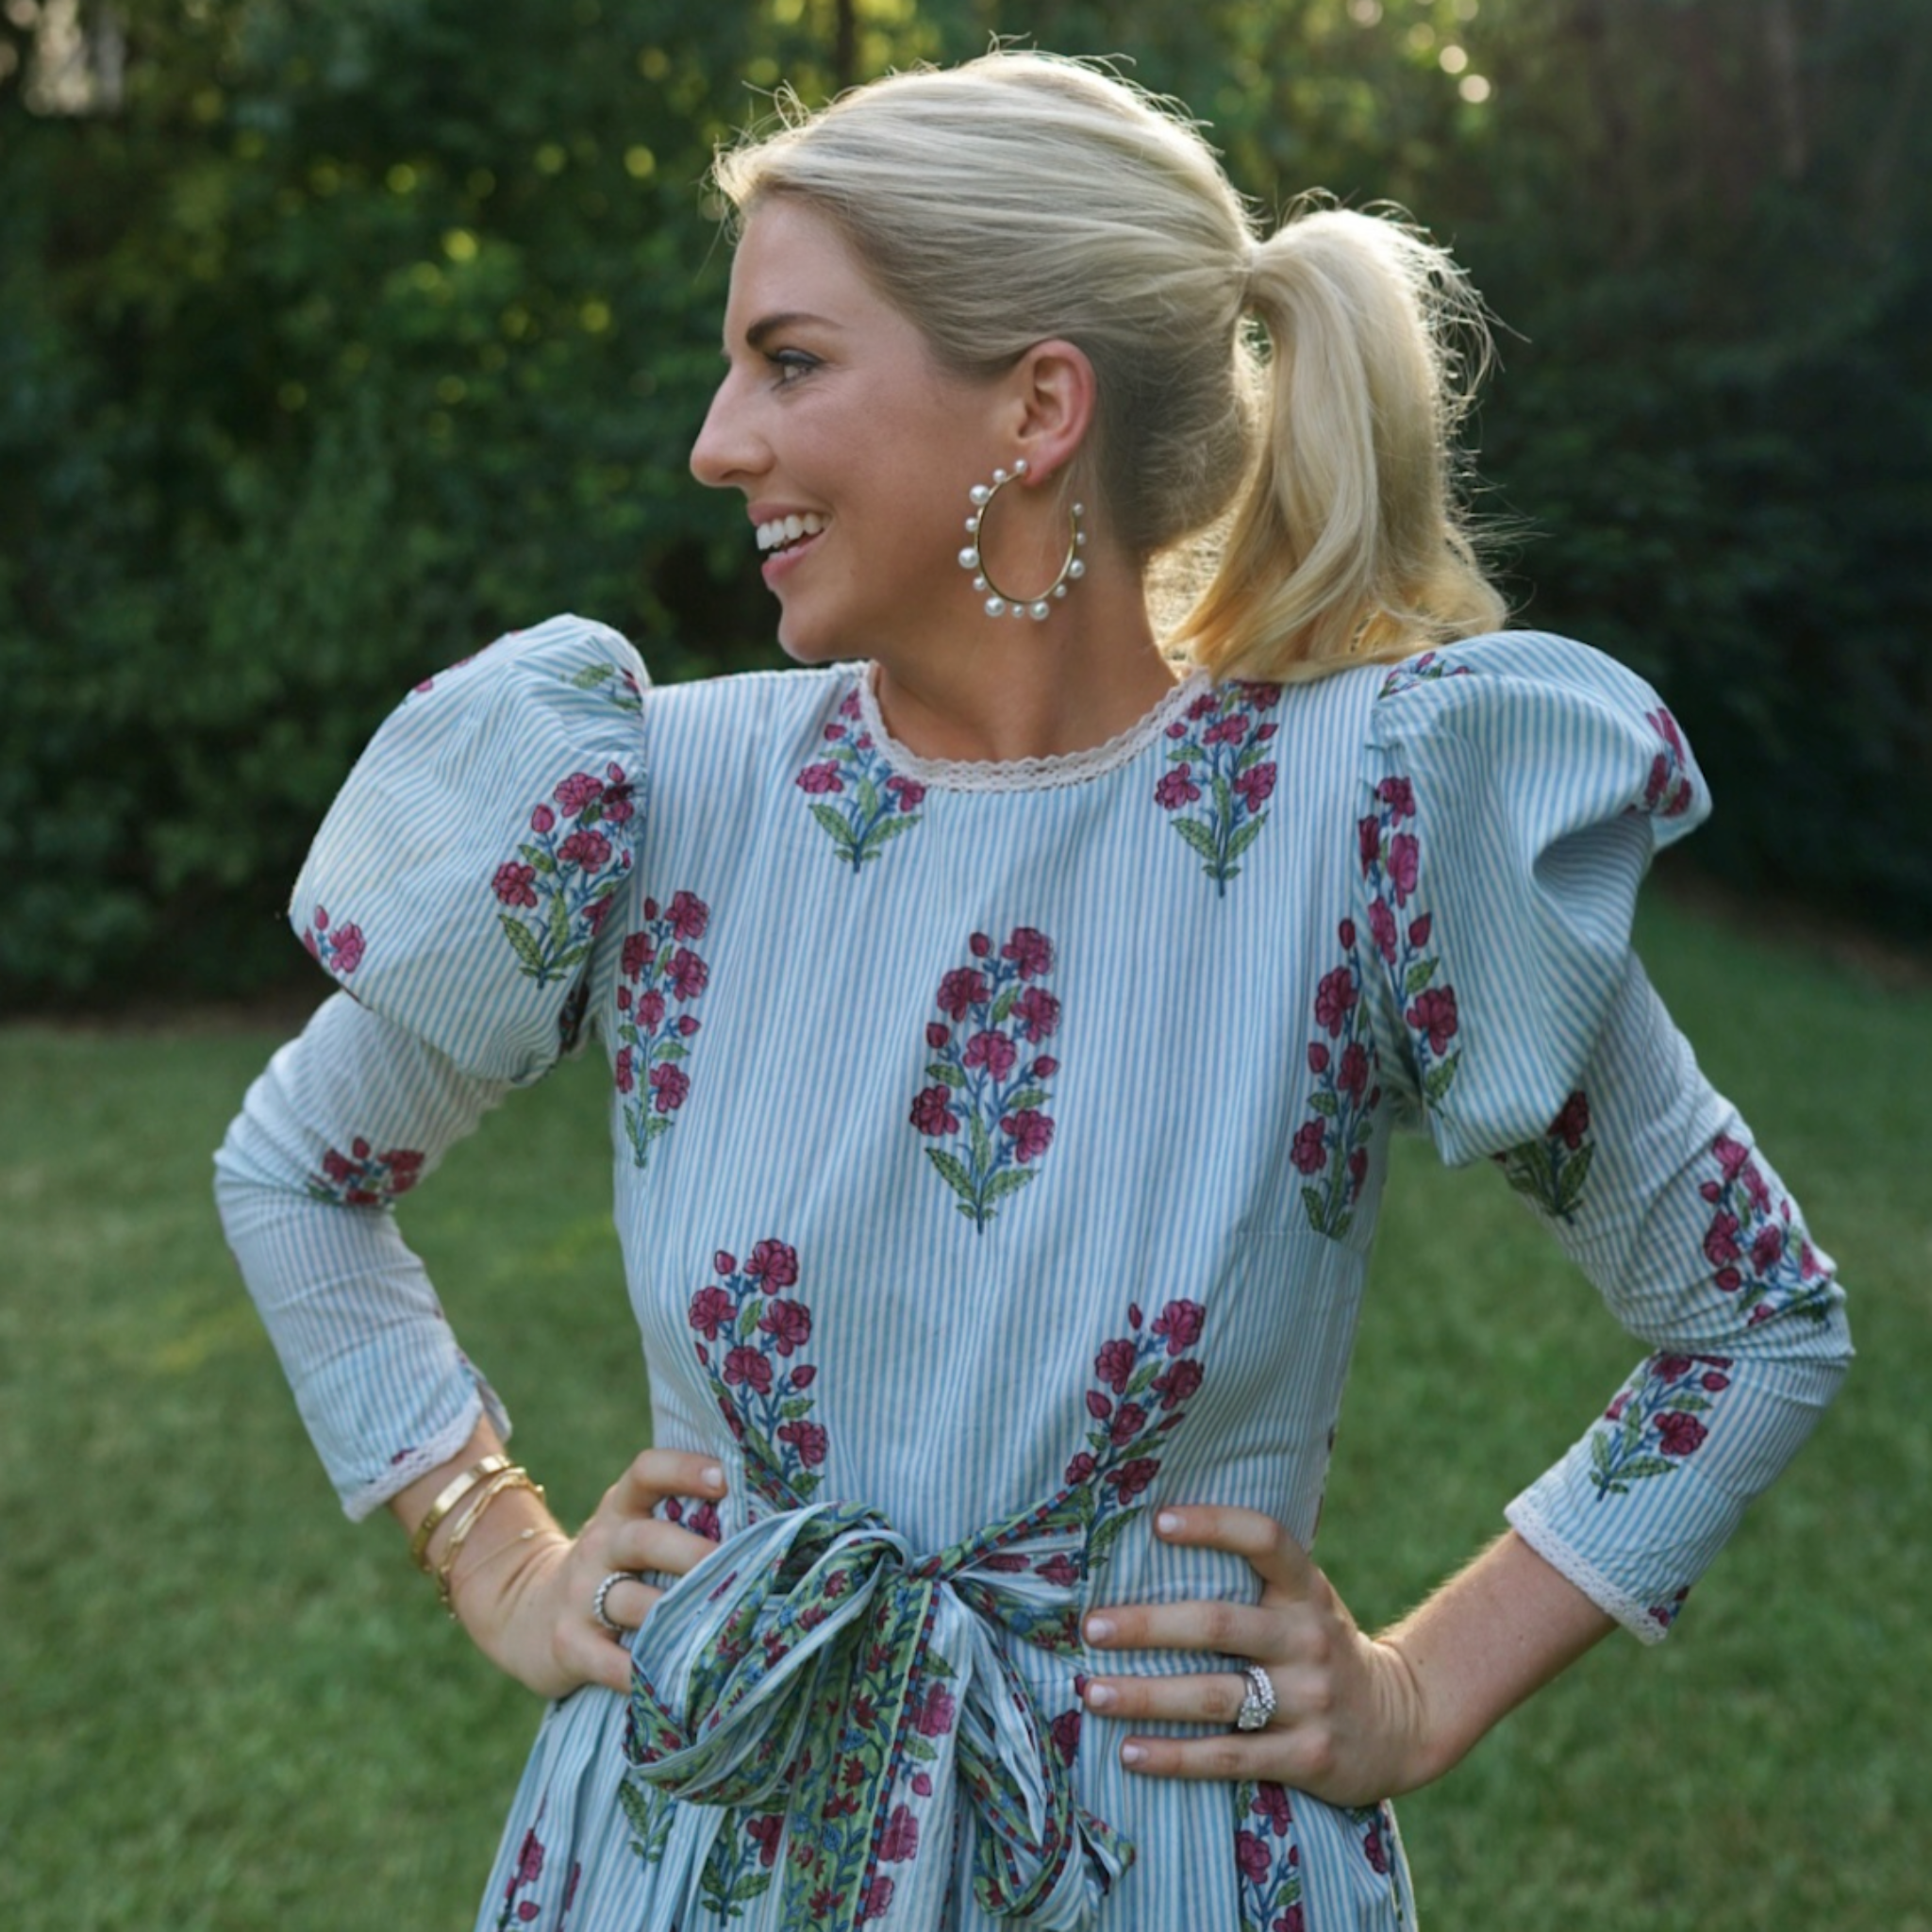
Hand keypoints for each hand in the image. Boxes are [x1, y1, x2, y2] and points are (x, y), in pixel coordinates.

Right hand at [447, 1448, 727, 1700]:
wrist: (525, 1614)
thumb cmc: (610, 1569)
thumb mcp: (631, 1532)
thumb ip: (678, 1521)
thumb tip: (766, 1526)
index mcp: (621, 1508)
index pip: (646, 1472)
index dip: (683, 1469)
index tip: (724, 1479)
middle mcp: (601, 1545)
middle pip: (646, 1540)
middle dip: (692, 1553)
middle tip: (741, 1568)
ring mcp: (581, 1595)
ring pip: (631, 1602)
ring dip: (677, 1617)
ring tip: (724, 1628)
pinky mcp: (569, 1644)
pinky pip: (611, 1662)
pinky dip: (645, 1674)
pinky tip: (681, 1685)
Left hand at [1080, 1505, 1432, 1806]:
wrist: (1402, 1724)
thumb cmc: (1321, 1648)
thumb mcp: (1305, 1601)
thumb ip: (1252, 1580)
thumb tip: (1152, 1545)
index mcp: (1306, 1590)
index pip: (1265, 1540)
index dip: (1214, 1525)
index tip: (1157, 1522)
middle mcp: (1308, 1638)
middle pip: (1218, 1624)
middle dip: (1147, 1626)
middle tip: (1090, 1627)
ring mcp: (1310, 1700)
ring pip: (1213, 1695)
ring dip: (1145, 1696)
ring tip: (1090, 1693)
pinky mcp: (1305, 1757)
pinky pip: (1228, 1757)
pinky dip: (1175, 1757)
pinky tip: (1129, 1752)